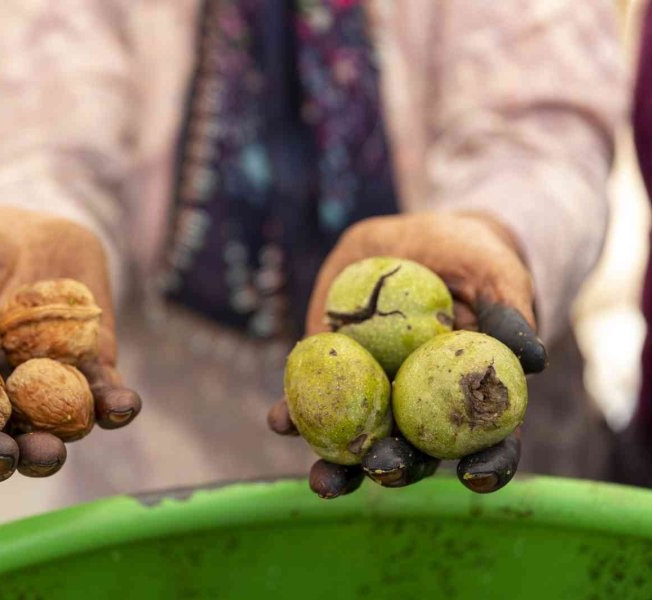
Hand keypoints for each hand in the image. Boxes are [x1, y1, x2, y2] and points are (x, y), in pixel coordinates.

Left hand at [268, 212, 545, 496]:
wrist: (411, 240)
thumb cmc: (469, 259)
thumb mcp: (494, 272)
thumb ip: (510, 311)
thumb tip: (533, 358)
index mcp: (470, 397)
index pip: (489, 442)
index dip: (487, 464)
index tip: (474, 475)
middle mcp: (421, 408)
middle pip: (414, 451)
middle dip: (396, 467)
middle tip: (382, 468)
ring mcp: (373, 397)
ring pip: (357, 442)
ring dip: (338, 466)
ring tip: (323, 480)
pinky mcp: (331, 377)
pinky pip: (310, 403)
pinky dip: (293, 416)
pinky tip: (281, 420)